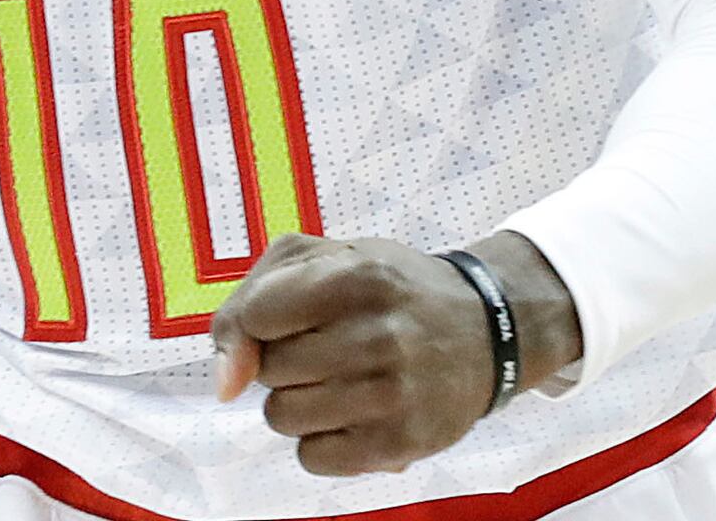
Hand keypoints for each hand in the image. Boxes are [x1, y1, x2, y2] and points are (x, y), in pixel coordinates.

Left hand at [210, 233, 580, 476]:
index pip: (255, 314)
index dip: (260, 320)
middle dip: (286, 359)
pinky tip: (357, 413)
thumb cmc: (394, 291)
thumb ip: (254, 297)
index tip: (289, 317)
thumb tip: (225, 383)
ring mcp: (391, 394)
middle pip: (267, 369)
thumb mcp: (331, 258)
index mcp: (357, 275)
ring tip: (345, 378)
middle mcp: (377, 334)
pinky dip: (324, 440)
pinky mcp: (399, 444)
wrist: (489, 331)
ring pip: (281, 416)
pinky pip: (311, 458)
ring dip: (300, 401)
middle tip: (333, 344)